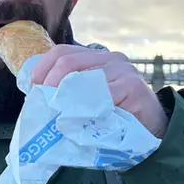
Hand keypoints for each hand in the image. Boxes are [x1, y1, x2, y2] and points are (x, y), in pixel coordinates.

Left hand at [29, 45, 166, 138]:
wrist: (150, 131)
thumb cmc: (116, 116)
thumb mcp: (90, 98)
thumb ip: (70, 91)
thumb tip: (36, 95)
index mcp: (97, 57)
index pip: (62, 52)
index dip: (42, 68)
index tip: (33, 88)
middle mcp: (111, 58)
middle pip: (69, 61)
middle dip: (50, 83)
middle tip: (44, 105)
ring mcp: (124, 70)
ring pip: (83, 78)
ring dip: (66, 99)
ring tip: (60, 115)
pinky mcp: (133, 86)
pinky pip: (102, 95)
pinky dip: (87, 109)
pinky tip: (82, 120)